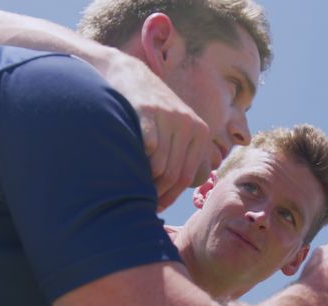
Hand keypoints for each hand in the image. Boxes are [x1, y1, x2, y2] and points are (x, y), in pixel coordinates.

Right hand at [102, 52, 216, 211]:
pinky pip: (147, 148)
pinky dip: (137, 161)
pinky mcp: (148, 111)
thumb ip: (184, 155)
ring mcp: (169, 117)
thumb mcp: (176, 128)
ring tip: (133, 185)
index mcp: (200, 131)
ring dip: (145, 180)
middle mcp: (189, 124)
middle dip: (157, 193)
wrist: (130, 75)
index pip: (187, 176)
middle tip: (141, 201)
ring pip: (160, 165)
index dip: (170, 196)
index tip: (156, 207)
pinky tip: (127, 165)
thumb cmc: (152, 111)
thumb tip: (185, 189)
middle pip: (173, 174)